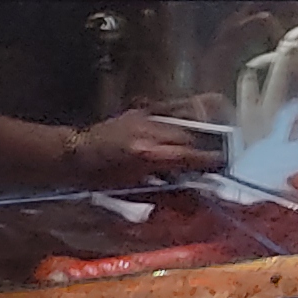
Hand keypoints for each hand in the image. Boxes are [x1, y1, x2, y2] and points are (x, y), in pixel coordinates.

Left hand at [63, 109, 219, 186]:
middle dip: (207, 146)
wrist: (74, 154)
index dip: (210, 160)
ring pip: (184, 120)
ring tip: (210, 138)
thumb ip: (165, 186)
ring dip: (199, 130)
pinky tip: (192, 120)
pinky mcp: (139, 111)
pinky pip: (171, 109)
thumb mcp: (133, 187)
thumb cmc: (100, 178)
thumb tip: (192, 188)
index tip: (223, 165)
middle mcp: (150, 132)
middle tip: (218, 155)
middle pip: (191, 136)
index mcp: (149, 154)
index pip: (190, 155)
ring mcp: (146, 118)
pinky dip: (184, 115)